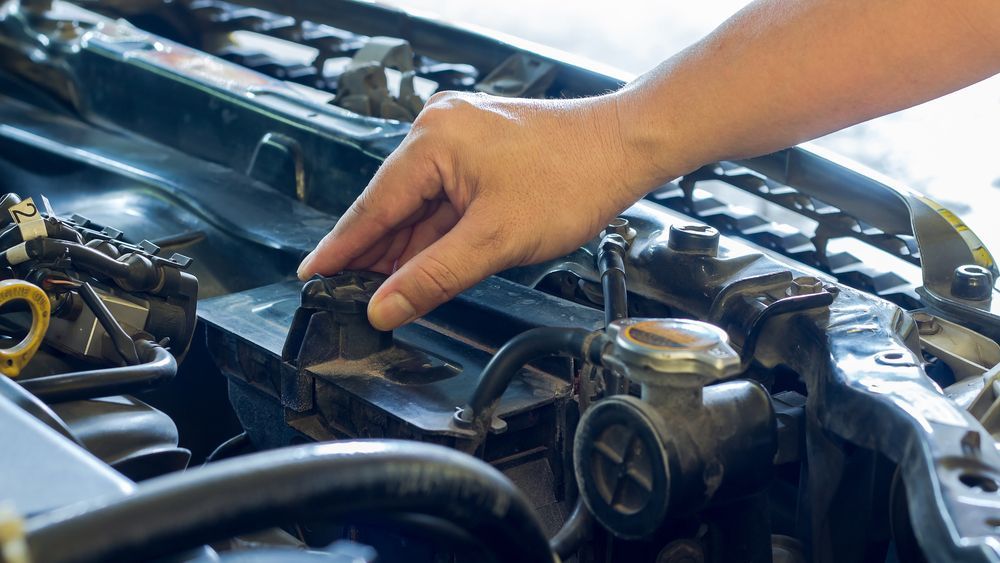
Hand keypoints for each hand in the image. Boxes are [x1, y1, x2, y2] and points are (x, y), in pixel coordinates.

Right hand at [297, 90, 665, 329]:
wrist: (625, 149)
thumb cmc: (573, 176)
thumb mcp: (494, 240)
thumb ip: (433, 277)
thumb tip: (386, 305)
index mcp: (434, 141)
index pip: (373, 206)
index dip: (342, 249)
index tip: (314, 274)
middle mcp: (440, 131)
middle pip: (393, 206)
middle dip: (375, 253)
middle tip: (349, 292)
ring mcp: (462, 140)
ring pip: (420, 205)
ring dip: (406, 246)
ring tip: (383, 285)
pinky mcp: (481, 152)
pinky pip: (443, 198)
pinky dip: (434, 232)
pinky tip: (423, 259)